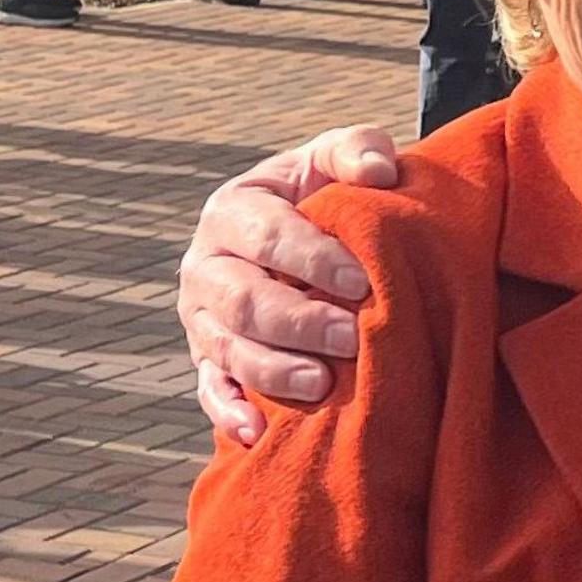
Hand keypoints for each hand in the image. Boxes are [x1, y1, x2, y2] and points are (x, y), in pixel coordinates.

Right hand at [182, 126, 402, 441]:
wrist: (300, 242)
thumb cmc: (321, 197)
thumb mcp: (332, 161)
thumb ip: (355, 148)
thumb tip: (379, 169)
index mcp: (233, 209)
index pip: (266, 234)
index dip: (310, 258)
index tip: (360, 281)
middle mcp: (206, 265)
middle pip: (242, 299)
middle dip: (296, 321)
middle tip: (350, 336)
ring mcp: (202, 318)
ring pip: (226, 349)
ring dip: (272, 370)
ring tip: (322, 383)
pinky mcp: (208, 360)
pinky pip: (210, 390)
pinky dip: (229, 412)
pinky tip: (258, 432)